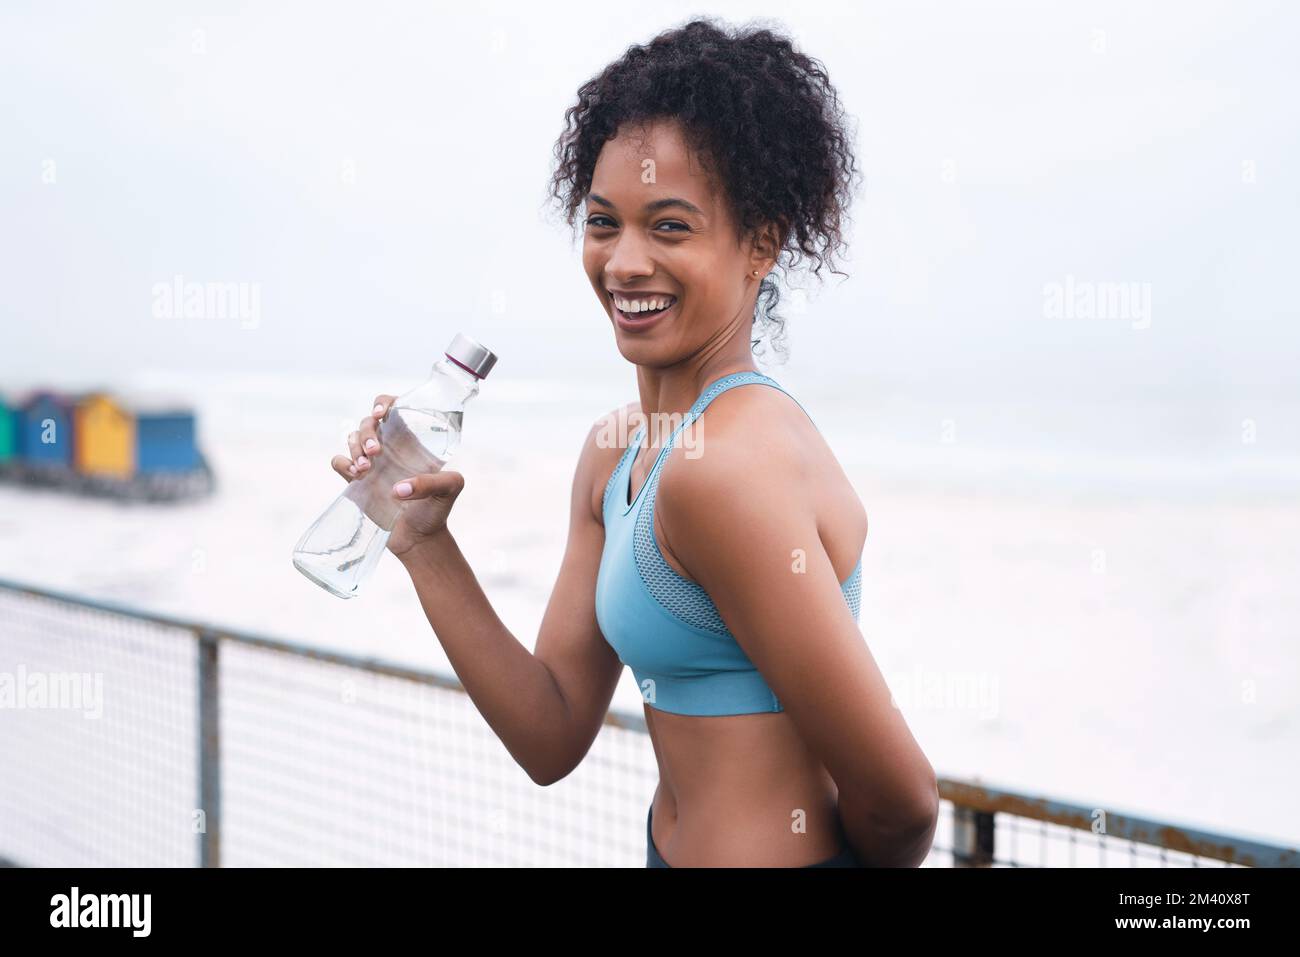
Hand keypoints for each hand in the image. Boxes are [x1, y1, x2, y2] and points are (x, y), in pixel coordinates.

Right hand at [331, 394, 465, 558]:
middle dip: (367, 431)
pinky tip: (355, 475)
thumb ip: (433, 483)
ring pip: (351, 438)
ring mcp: (372, 463)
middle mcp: (390, 447)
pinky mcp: (357, 481)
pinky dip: (342, 463)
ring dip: (354, 447)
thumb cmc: (438, 510)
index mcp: (411, 440)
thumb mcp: (450, 489)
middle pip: (368, 422)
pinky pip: (339, 462)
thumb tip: (398, 488)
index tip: (381, 413)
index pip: (394, 409)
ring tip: (365, 469)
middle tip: (376, 451)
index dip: (384, 403)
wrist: (419, 540)